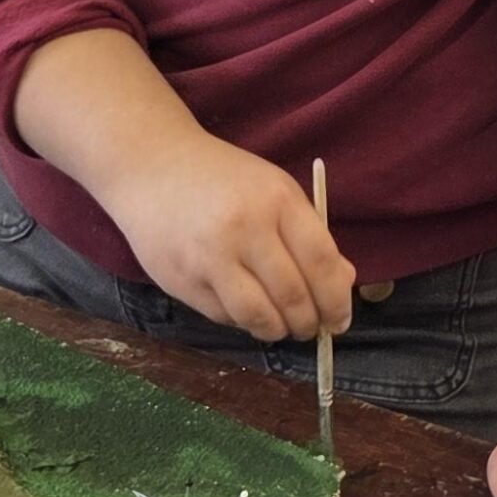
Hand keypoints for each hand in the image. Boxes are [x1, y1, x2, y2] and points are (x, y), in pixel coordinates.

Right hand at [104, 130, 353, 343]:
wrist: (152, 166)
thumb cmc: (224, 179)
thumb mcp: (275, 192)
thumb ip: (310, 237)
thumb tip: (343, 283)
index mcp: (277, 201)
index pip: (320, 262)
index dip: (336, 300)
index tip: (340, 320)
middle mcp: (244, 229)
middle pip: (292, 296)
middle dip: (308, 323)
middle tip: (311, 329)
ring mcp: (209, 258)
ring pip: (258, 316)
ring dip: (277, 331)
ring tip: (281, 327)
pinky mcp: (181, 280)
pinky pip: (224, 316)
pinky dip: (243, 321)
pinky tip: (247, 310)